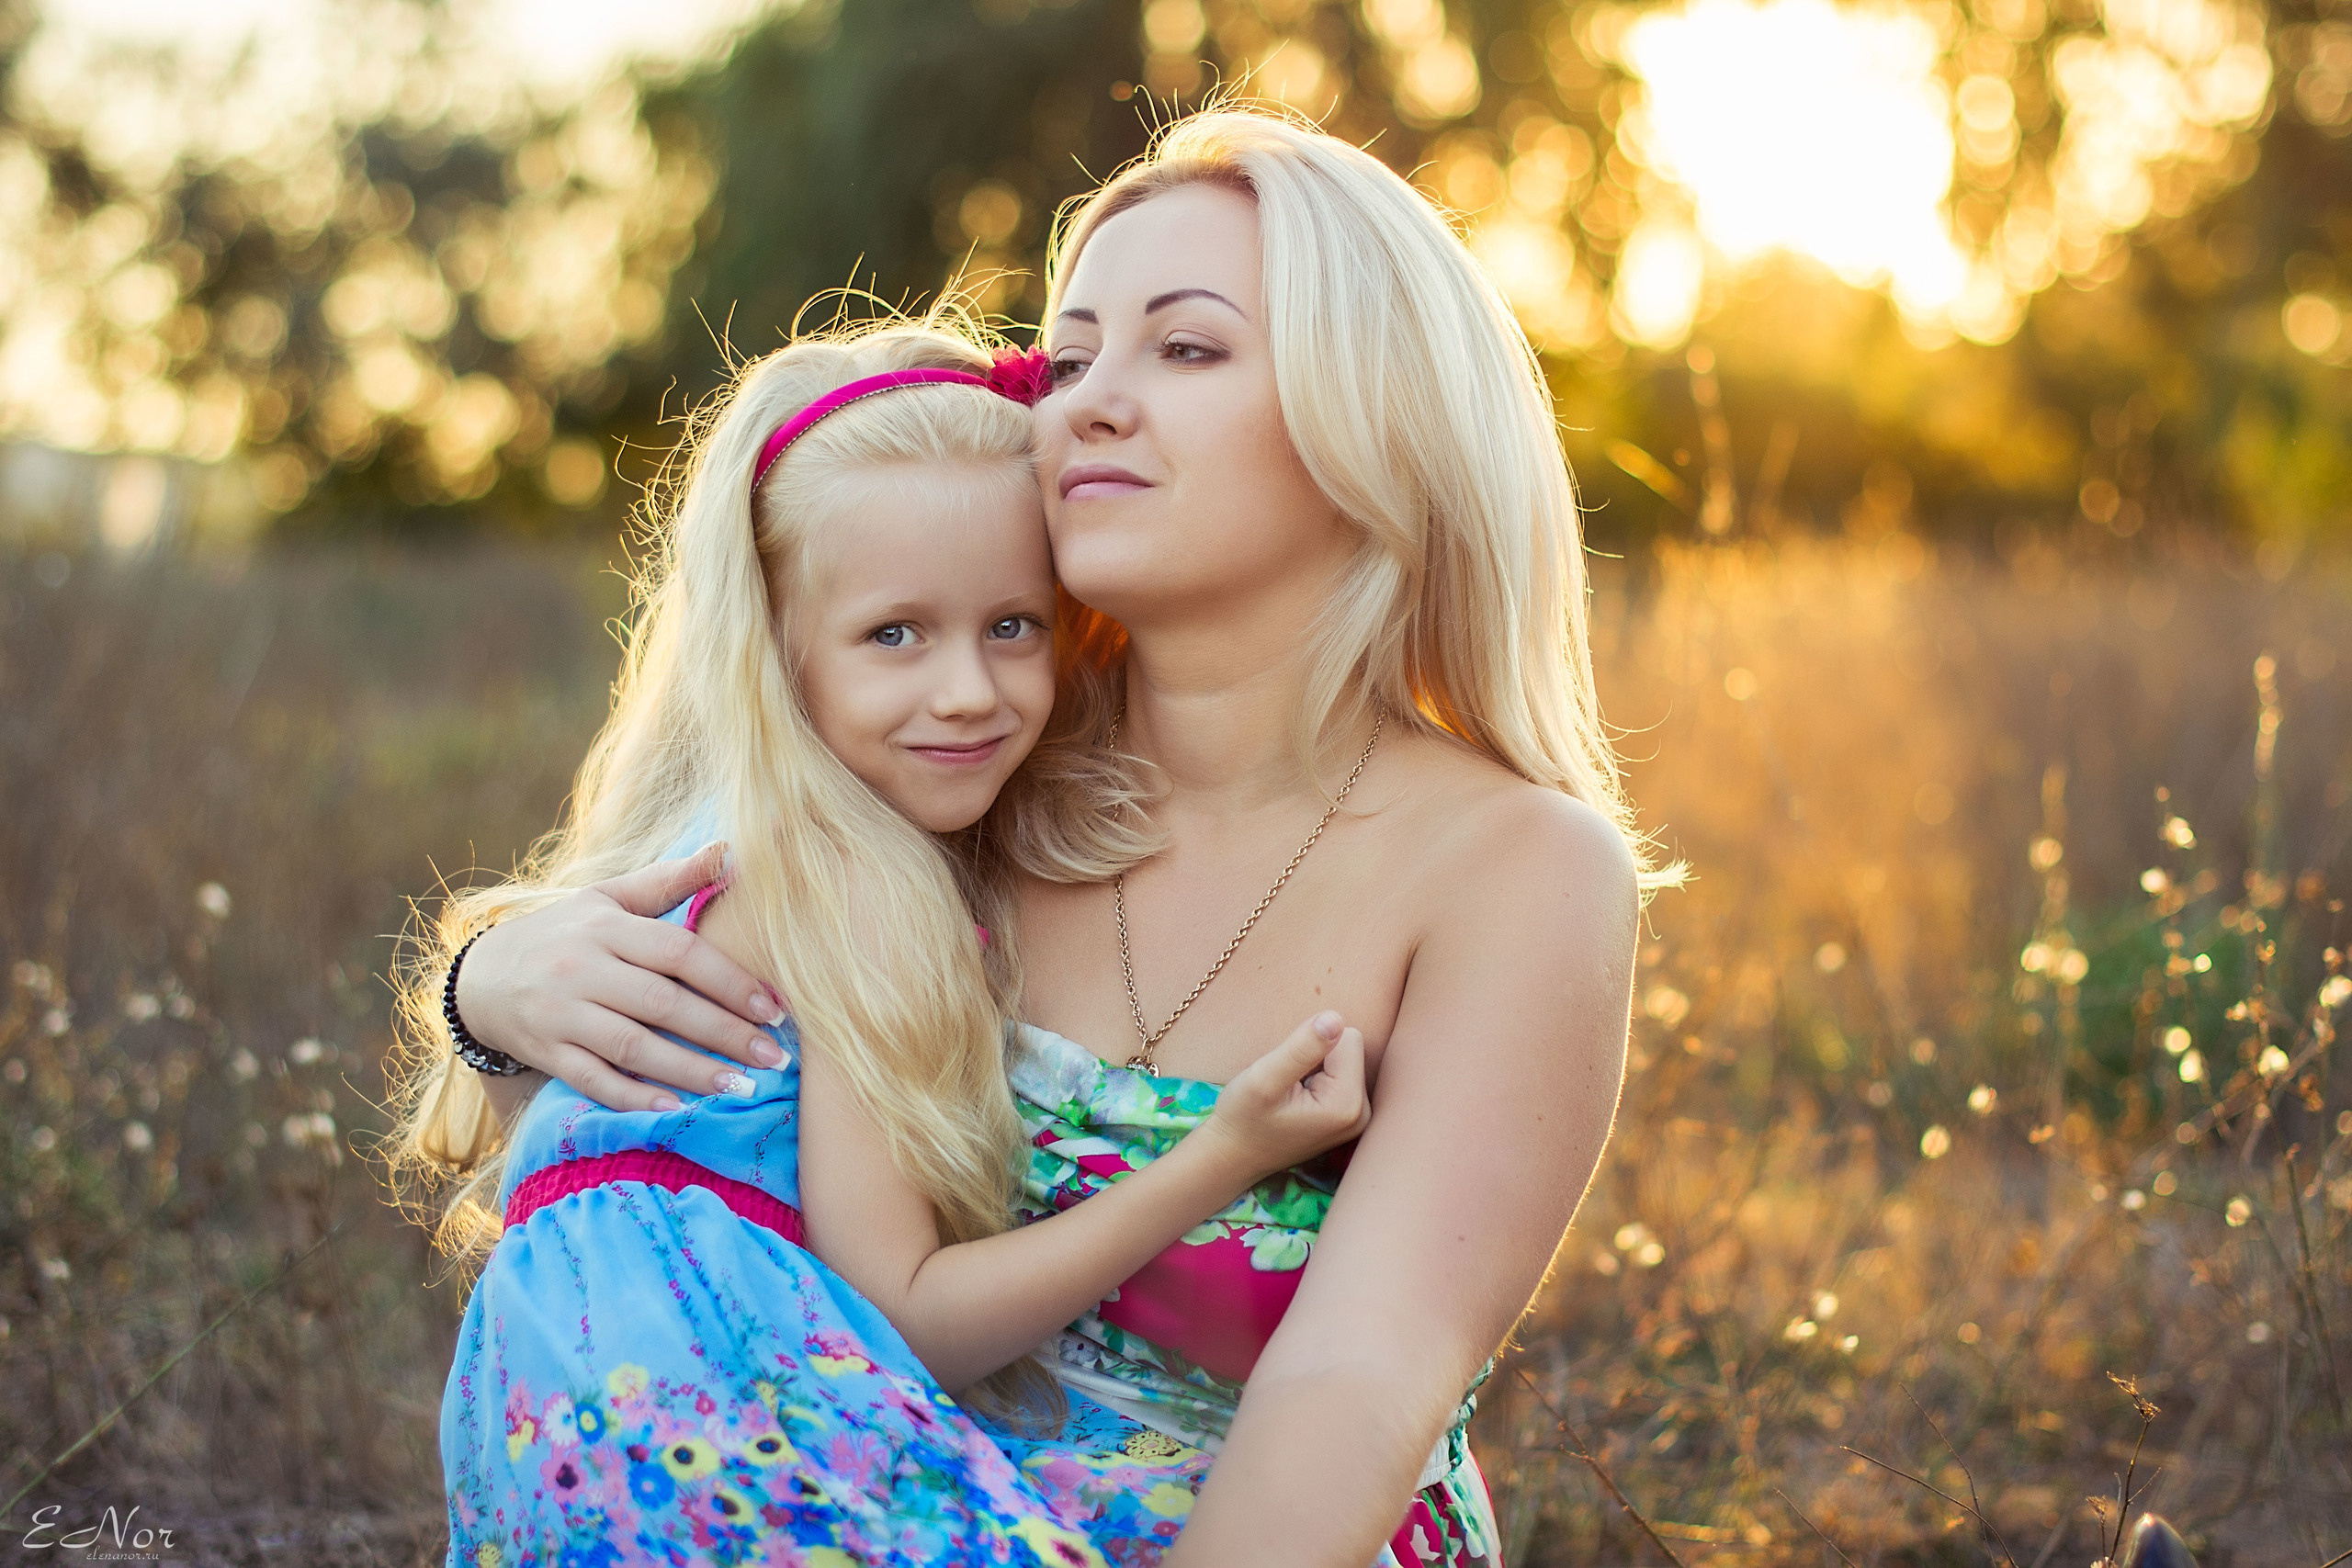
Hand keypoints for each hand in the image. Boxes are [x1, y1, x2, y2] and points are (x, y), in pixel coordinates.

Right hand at [452, 844, 787, 1111]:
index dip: (730, 981)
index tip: (775, 1008)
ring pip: (632, 1046)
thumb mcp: (608, 898)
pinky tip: (675, 1110)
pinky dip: (633, 1097)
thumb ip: (671, 879)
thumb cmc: (565, 934)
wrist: (479, 977)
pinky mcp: (544, 1051)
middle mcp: (582, 968)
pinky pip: (592, 1080)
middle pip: (662, 1004)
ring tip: (741, 1088)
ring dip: (690, 1071)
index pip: (678, 952)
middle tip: (774, 1059)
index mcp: (605, 926)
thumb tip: (732, 849)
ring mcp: (560, 1013)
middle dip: (723, 1033)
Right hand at [1199, 1012, 1370, 1179]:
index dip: (1311, 1046)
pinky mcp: (1349, 1115)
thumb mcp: (1264, 1078)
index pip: (1347, 1036)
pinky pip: (1341, 1073)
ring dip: (1316, 1067)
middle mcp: (1362, 1113)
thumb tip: (1335, 1018)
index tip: (1288, 1074)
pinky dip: (1318, 1078)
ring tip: (1291, 1093)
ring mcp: (1358, 1116)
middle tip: (1288, 1084)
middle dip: (1317, 1055)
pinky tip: (1299, 1101)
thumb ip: (1301, 1048)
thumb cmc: (1243, 1119)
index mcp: (1348, 1104)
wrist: (1232, 1154)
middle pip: (1350, 1047)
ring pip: (1344, 1058)